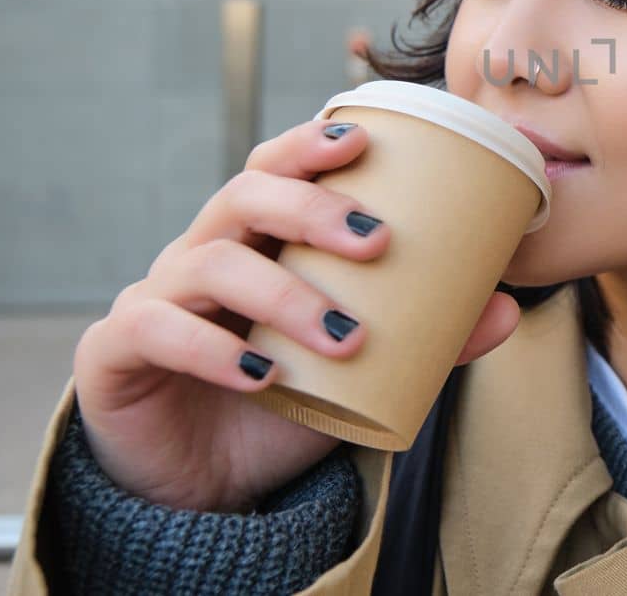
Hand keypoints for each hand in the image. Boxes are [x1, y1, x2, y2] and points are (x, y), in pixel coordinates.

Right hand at [71, 118, 521, 512]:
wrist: (203, 487)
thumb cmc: (282, 403)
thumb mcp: (362, 370)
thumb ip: (430, 338)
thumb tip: (509, 309)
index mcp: (258, 239)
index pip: (276, 168)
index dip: (310, 144)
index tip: (362, 139)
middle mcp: (204, 252)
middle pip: (243, 195)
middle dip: (311, 206)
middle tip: (378, 241)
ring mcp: (155, 297)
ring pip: (210, 262)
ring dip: (285, 293)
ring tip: (344, 336)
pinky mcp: (118, 351)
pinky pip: (158, 331)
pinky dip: (214, 350)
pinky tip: (261, 374)